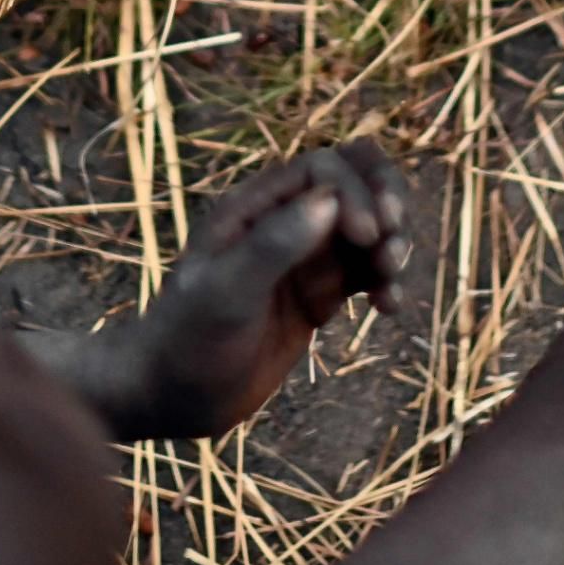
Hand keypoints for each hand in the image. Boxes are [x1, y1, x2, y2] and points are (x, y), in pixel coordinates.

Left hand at [119, 140, 413, 438]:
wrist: (172, 395)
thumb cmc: (187, 339)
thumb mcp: (225, 291)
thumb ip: (272, 245)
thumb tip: (328, 202)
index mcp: (254, 207)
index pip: (324, 168)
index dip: (355, 192)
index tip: (367, 237)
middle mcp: (284, 223)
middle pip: (355, 183)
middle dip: (385, 204)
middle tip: (390, 249)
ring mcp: (303, 260)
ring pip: (368, 229)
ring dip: (391, 247)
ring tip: (388, 288)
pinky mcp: (317, 296)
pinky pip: (365, 273)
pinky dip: (387, 282)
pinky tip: (389, 308)